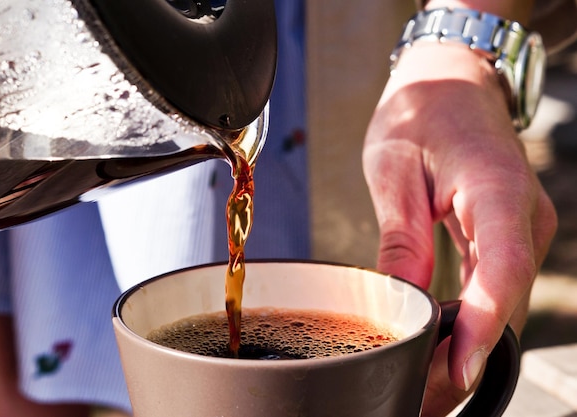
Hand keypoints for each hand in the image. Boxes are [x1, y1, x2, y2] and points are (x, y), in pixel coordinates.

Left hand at [363, 42, 556, 415]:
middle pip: (502, 300)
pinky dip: (469, 323)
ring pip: (500, 303)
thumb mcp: (394, 169)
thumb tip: (401, 300)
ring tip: (422, 386)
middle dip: (465, 354)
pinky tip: (440, 346)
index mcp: (497, 191)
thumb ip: (400, 237)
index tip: (457, 372)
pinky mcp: (506, 238)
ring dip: (466, 346)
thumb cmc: (423, 111)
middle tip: (419, 397)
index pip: (500, 270)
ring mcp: (520, 230)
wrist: (451, 83)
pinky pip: (492, 290)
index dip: (481, 327)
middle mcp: (522, 217)